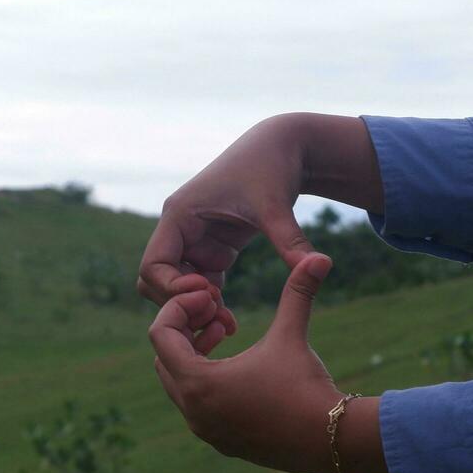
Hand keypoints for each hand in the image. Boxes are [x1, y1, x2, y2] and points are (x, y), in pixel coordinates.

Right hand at [137, 115, 312, 332]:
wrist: (283, 148)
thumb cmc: (272, 167)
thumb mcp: (276, 206)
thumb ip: (290, 240)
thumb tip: (320, 266)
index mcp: (179, 214)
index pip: (153, 265)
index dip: (173, 289)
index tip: (211, 296)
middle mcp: (179, 230)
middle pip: (156, 282)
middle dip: (180, 304)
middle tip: (216, 319)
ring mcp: (194, 241)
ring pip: (176, 288)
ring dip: (196, 308)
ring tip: (227, 324)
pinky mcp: (213, 249)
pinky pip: (200, 286)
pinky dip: (210, 303)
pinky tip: (231, 320)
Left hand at [150, 253, 368, 472]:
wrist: (331, 441)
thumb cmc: (305, 387)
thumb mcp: (292, 335)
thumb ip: (297, 292)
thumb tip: (321, 256)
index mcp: (198, 383)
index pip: (159, 335)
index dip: (179, 308)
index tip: (212, 300)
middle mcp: (192, 410)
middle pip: (163, 359)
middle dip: (185, 331)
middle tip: (217, 316)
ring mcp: (205, 430)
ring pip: (178, 383)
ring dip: (195, 356)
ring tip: (227, 335)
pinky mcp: (221, 441)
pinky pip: (196, 405)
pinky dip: (206, 381)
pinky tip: (239, 367)